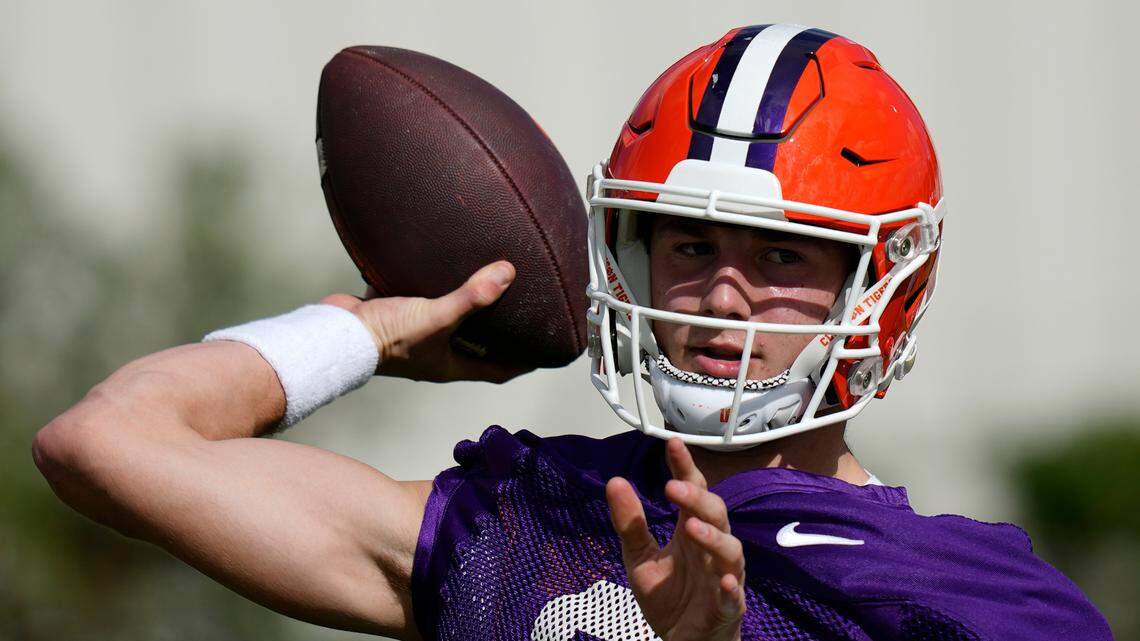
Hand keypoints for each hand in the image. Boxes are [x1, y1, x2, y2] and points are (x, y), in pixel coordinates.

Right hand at [320, 260, 530, 382]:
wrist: (336, 333)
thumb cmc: (386, 338)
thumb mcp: (436, 317)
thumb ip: (471, 298)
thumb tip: (506, 275)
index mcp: (451, 365)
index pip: (498, 371)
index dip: (522, 363)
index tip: (544, 352)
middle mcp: (436, 354)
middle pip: (477, 346)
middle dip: (498, 332)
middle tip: (521, 311)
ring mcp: (416, 336)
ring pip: (450, 322)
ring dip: (467, 307)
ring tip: (486, 284)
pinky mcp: (397, 316)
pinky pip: (422, 301)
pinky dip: (433, 288)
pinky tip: (442, 267)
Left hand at [606, 439, 745, 640]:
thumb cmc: (671, 597)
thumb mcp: (640, 558)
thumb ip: (630, 524)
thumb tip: (613, 482)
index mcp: (691, 531)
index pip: (693, 492)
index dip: (684, 467)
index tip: (672, 443)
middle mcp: (712, 548)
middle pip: (715, 514)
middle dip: (696, 499)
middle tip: (672, 488)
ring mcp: (724, 576)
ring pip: (730, 550)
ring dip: (713, 538)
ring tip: (691, 528)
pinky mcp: (727, 607)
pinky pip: (734, 596)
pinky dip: (731, 588)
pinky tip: (725, 582)